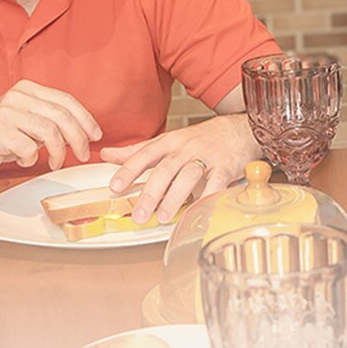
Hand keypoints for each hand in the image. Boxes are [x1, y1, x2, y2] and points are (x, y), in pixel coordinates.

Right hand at [0, 81, 102, 181]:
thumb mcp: (25, 123)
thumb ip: (49, 121)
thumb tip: (83, 133)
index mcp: (27, 90)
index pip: (66, 100)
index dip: (85, 118)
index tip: (96, 135)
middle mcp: (17, 96)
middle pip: (62, 116)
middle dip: (79, 139)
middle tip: (83, 155)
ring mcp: (7, 112)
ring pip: (50, 132)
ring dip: (58, 153)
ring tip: (54, 163)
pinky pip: (29, 148)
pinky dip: (32, 159)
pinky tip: (24, 160)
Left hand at [98, 113, 260, 223]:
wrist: (239, 129)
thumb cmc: (201, 139)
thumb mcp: (168, 141)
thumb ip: (138, 151)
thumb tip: (106, 155)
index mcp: (169, 142)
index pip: (145, 155)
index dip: (129, 170)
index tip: (115, 186)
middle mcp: (186, 148)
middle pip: (165, 169)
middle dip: (151, 193)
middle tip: (139, 214)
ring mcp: (207, 156)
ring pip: (188, 176)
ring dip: (175, 197)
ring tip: (163, 217)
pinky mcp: (226, 167)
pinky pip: (215, 183)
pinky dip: (206, 197)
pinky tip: (197, 211)